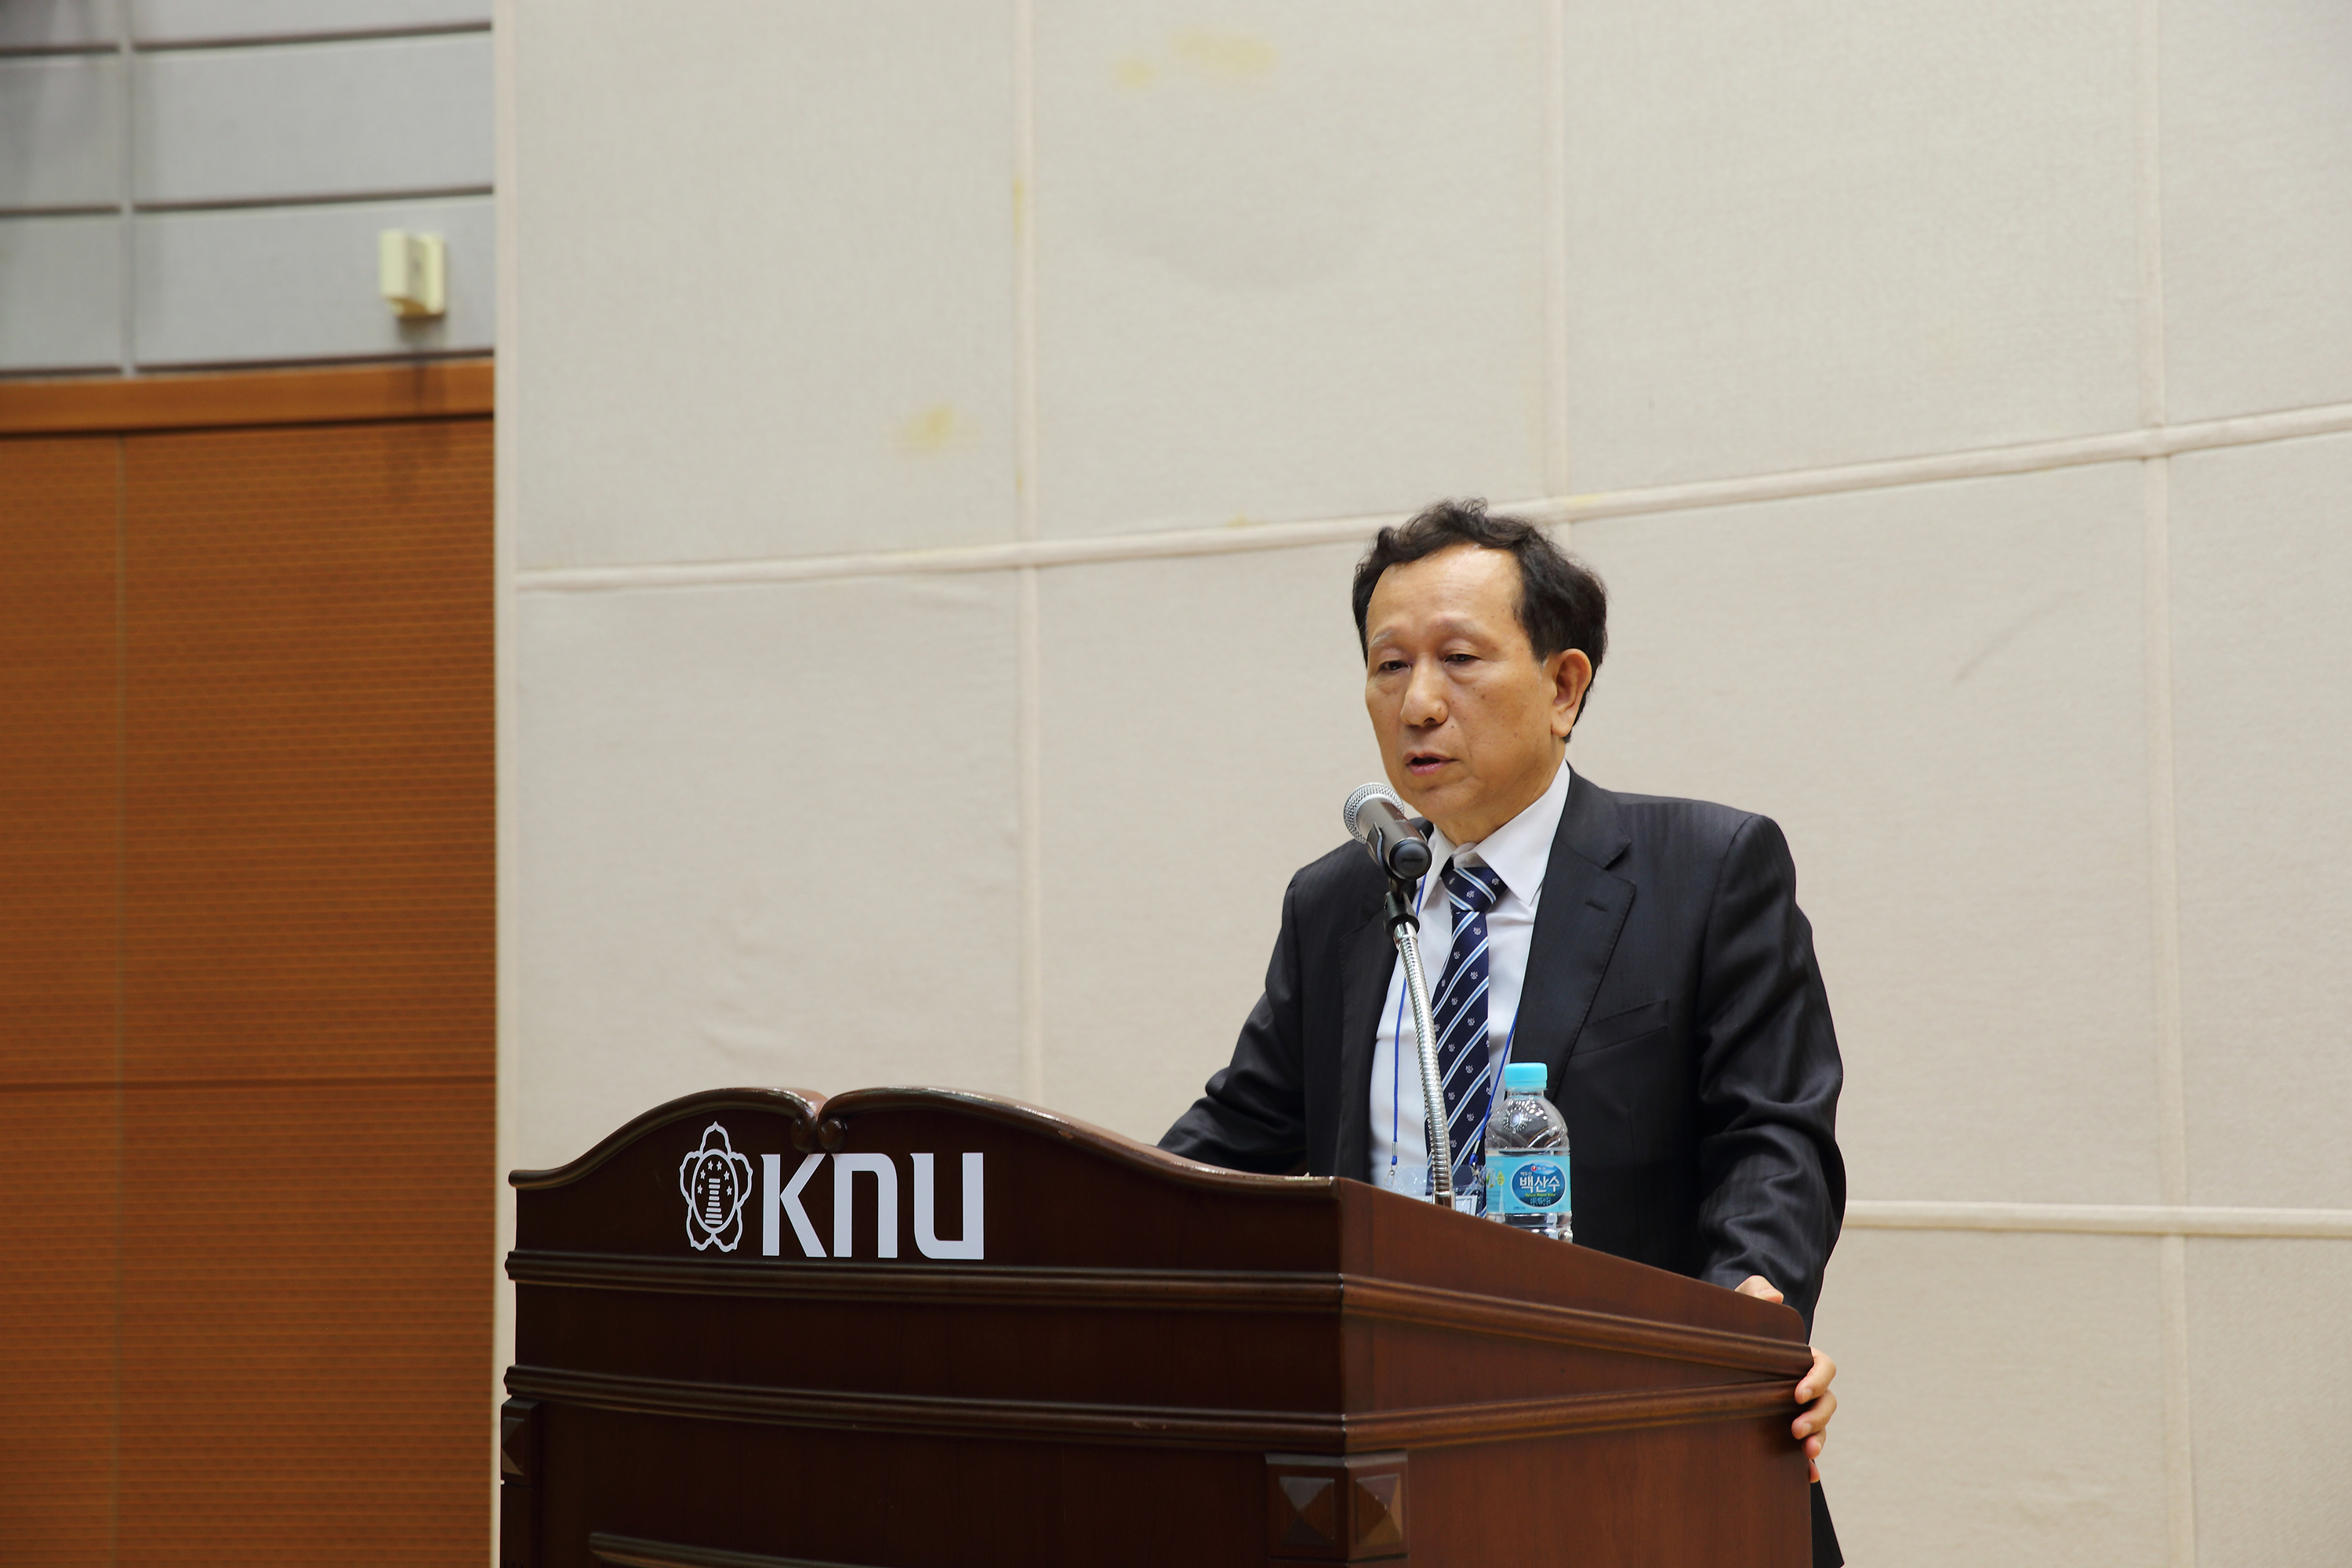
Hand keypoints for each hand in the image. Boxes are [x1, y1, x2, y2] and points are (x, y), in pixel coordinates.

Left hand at [1736, 1275, 1837, 1482]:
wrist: (1721, 1339)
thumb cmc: (1738, 1317)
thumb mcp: (1743, 1298)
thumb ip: (1757, 1292)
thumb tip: (1774, 1298)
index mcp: (1800, 1356)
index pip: (1823, 1366)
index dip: (1816, 1379)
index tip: (1798, 1392)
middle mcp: (1803, 1384)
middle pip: (1826, 1402)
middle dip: (1817, 1418)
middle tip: (1795, 1429)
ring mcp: (1796, 1406)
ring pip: (1819, 1426)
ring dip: (1817, 1440)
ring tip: (1805, 1452)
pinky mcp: (1783, 1424)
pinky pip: (1803, 1445)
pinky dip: (1807, 1463)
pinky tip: (1806, 1476)